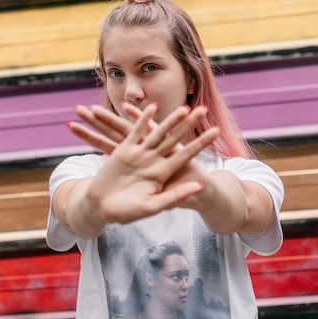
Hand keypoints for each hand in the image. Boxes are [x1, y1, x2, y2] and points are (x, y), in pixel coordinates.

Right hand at [71, 103, 218, 223]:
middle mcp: (154, 161)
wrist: (101, 207)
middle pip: (175, 138)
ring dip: (170, 119)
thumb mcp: (153, 206)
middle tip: (203, 109)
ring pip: (158, 132)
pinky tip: (151, 107)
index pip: (186, 153)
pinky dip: (142, 119)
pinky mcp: (124, 150)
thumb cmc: (126, 212)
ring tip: (183, 106)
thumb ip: (176, 195)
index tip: (216, 131)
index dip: (201, 142)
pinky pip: (135, 131)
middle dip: (189, 124)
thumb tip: (199, 186)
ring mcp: (140, 154)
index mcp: (163, 173)